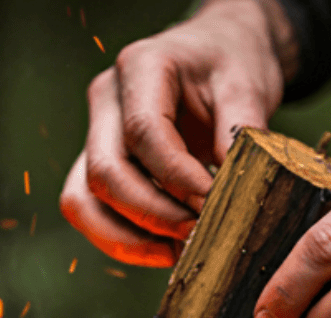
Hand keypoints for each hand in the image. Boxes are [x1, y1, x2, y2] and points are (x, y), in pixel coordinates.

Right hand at [59, 0, 291, 266]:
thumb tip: (232, 192)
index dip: (178, 177)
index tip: (215, 202)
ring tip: (178, 251)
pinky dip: (123, 239)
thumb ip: (241, 132)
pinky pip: (91, 211)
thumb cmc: (231, 63)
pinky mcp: (96, 164)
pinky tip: (166, 248)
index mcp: (141, 66)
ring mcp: (94, 134)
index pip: (144, 132)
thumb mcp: (248, 85)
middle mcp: (106, 100)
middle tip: (199, 233)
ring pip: (82, 200)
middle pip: (105, 172)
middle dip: (152, 214)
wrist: (218, 54)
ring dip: (128, 238)